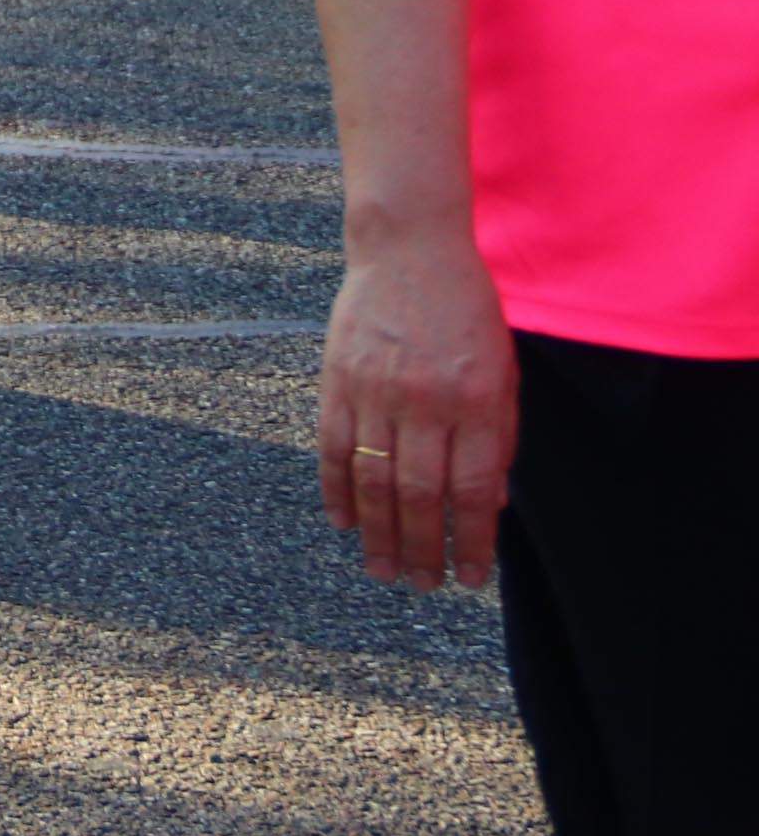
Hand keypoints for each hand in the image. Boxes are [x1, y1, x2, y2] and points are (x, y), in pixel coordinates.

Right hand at [317, 231, 514, 590]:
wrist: (410, 251)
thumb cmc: (467, 314)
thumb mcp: (502, 373)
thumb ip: (497, 436)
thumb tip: (485, 506)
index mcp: (477, 402)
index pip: (474, 492)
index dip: (471, 542)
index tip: (470, 578)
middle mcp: (427, 401)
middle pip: (421, 495)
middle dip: (423, 550)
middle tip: (421, 585)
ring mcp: (377, 390)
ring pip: (374, 480)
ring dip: (379, 533)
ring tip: (382, 569)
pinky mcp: (338, 379)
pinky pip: (333, 447)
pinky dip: (335, 490)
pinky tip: (342, 522)